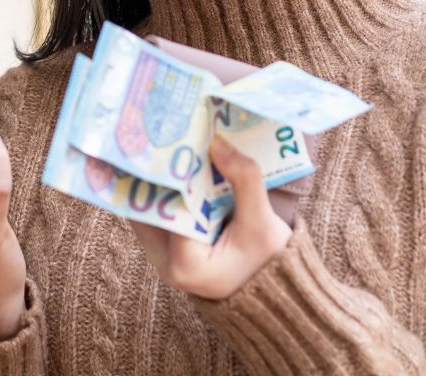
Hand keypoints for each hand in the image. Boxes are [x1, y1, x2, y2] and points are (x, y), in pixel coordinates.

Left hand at [129, 136, 292, 299]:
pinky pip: (159, 217)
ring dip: (158, 182)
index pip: (165, 209)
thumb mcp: (263, 222)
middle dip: (154, 175)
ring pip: (149, 212)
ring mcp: (164, 261)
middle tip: (158, 136)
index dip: (166, 175)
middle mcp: (165, 266)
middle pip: (148, 210)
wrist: (277, 290)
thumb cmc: (271, 263)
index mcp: (184, 264)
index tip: (166, 142)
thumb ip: (244, 180)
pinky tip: (176, 165)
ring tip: (163, 144)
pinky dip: (166, 194)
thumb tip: (217, 142)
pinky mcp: (169, 252)